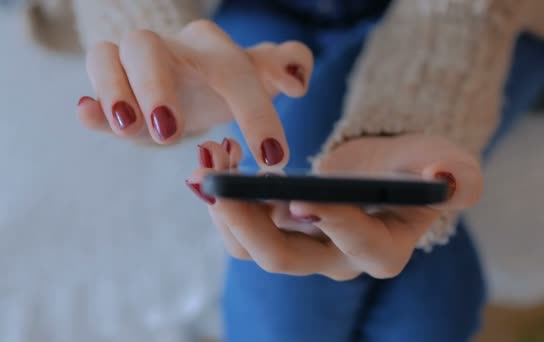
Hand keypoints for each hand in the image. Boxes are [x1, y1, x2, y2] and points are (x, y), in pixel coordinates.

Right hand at [77, 20, 312, 166]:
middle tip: (170, 131)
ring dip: (114, 91)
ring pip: (106, 57)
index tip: (274, 158)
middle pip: (147, 47)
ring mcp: (132, 65)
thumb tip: (297, 81)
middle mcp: (168, 49)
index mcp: (214, 49)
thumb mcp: (261, 74)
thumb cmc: (228, 81)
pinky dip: (90, 104)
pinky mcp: (111, 89)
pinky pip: (91, 88)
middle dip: (155, 86)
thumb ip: (288, 65)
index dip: (257, 115)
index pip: (235, 73)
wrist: (191, 80)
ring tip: (130, 127)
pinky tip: (87, 114)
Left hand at [186, 135, 481, 279]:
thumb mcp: (447, 162)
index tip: (301, 197)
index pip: (358, 245)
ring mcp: (304, 248)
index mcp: (383, 249)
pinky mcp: (280, 231)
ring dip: (225, 210)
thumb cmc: (418, 166)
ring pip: (252, 249)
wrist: (384, 166)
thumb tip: (446, 179)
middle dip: (249, 224)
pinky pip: (242, 229)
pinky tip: (211, 166)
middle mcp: (338, 260)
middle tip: (223, 183)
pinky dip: (223, 202)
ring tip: (210, 161)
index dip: (332, 224)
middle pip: (285, 260)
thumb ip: (458, 173)